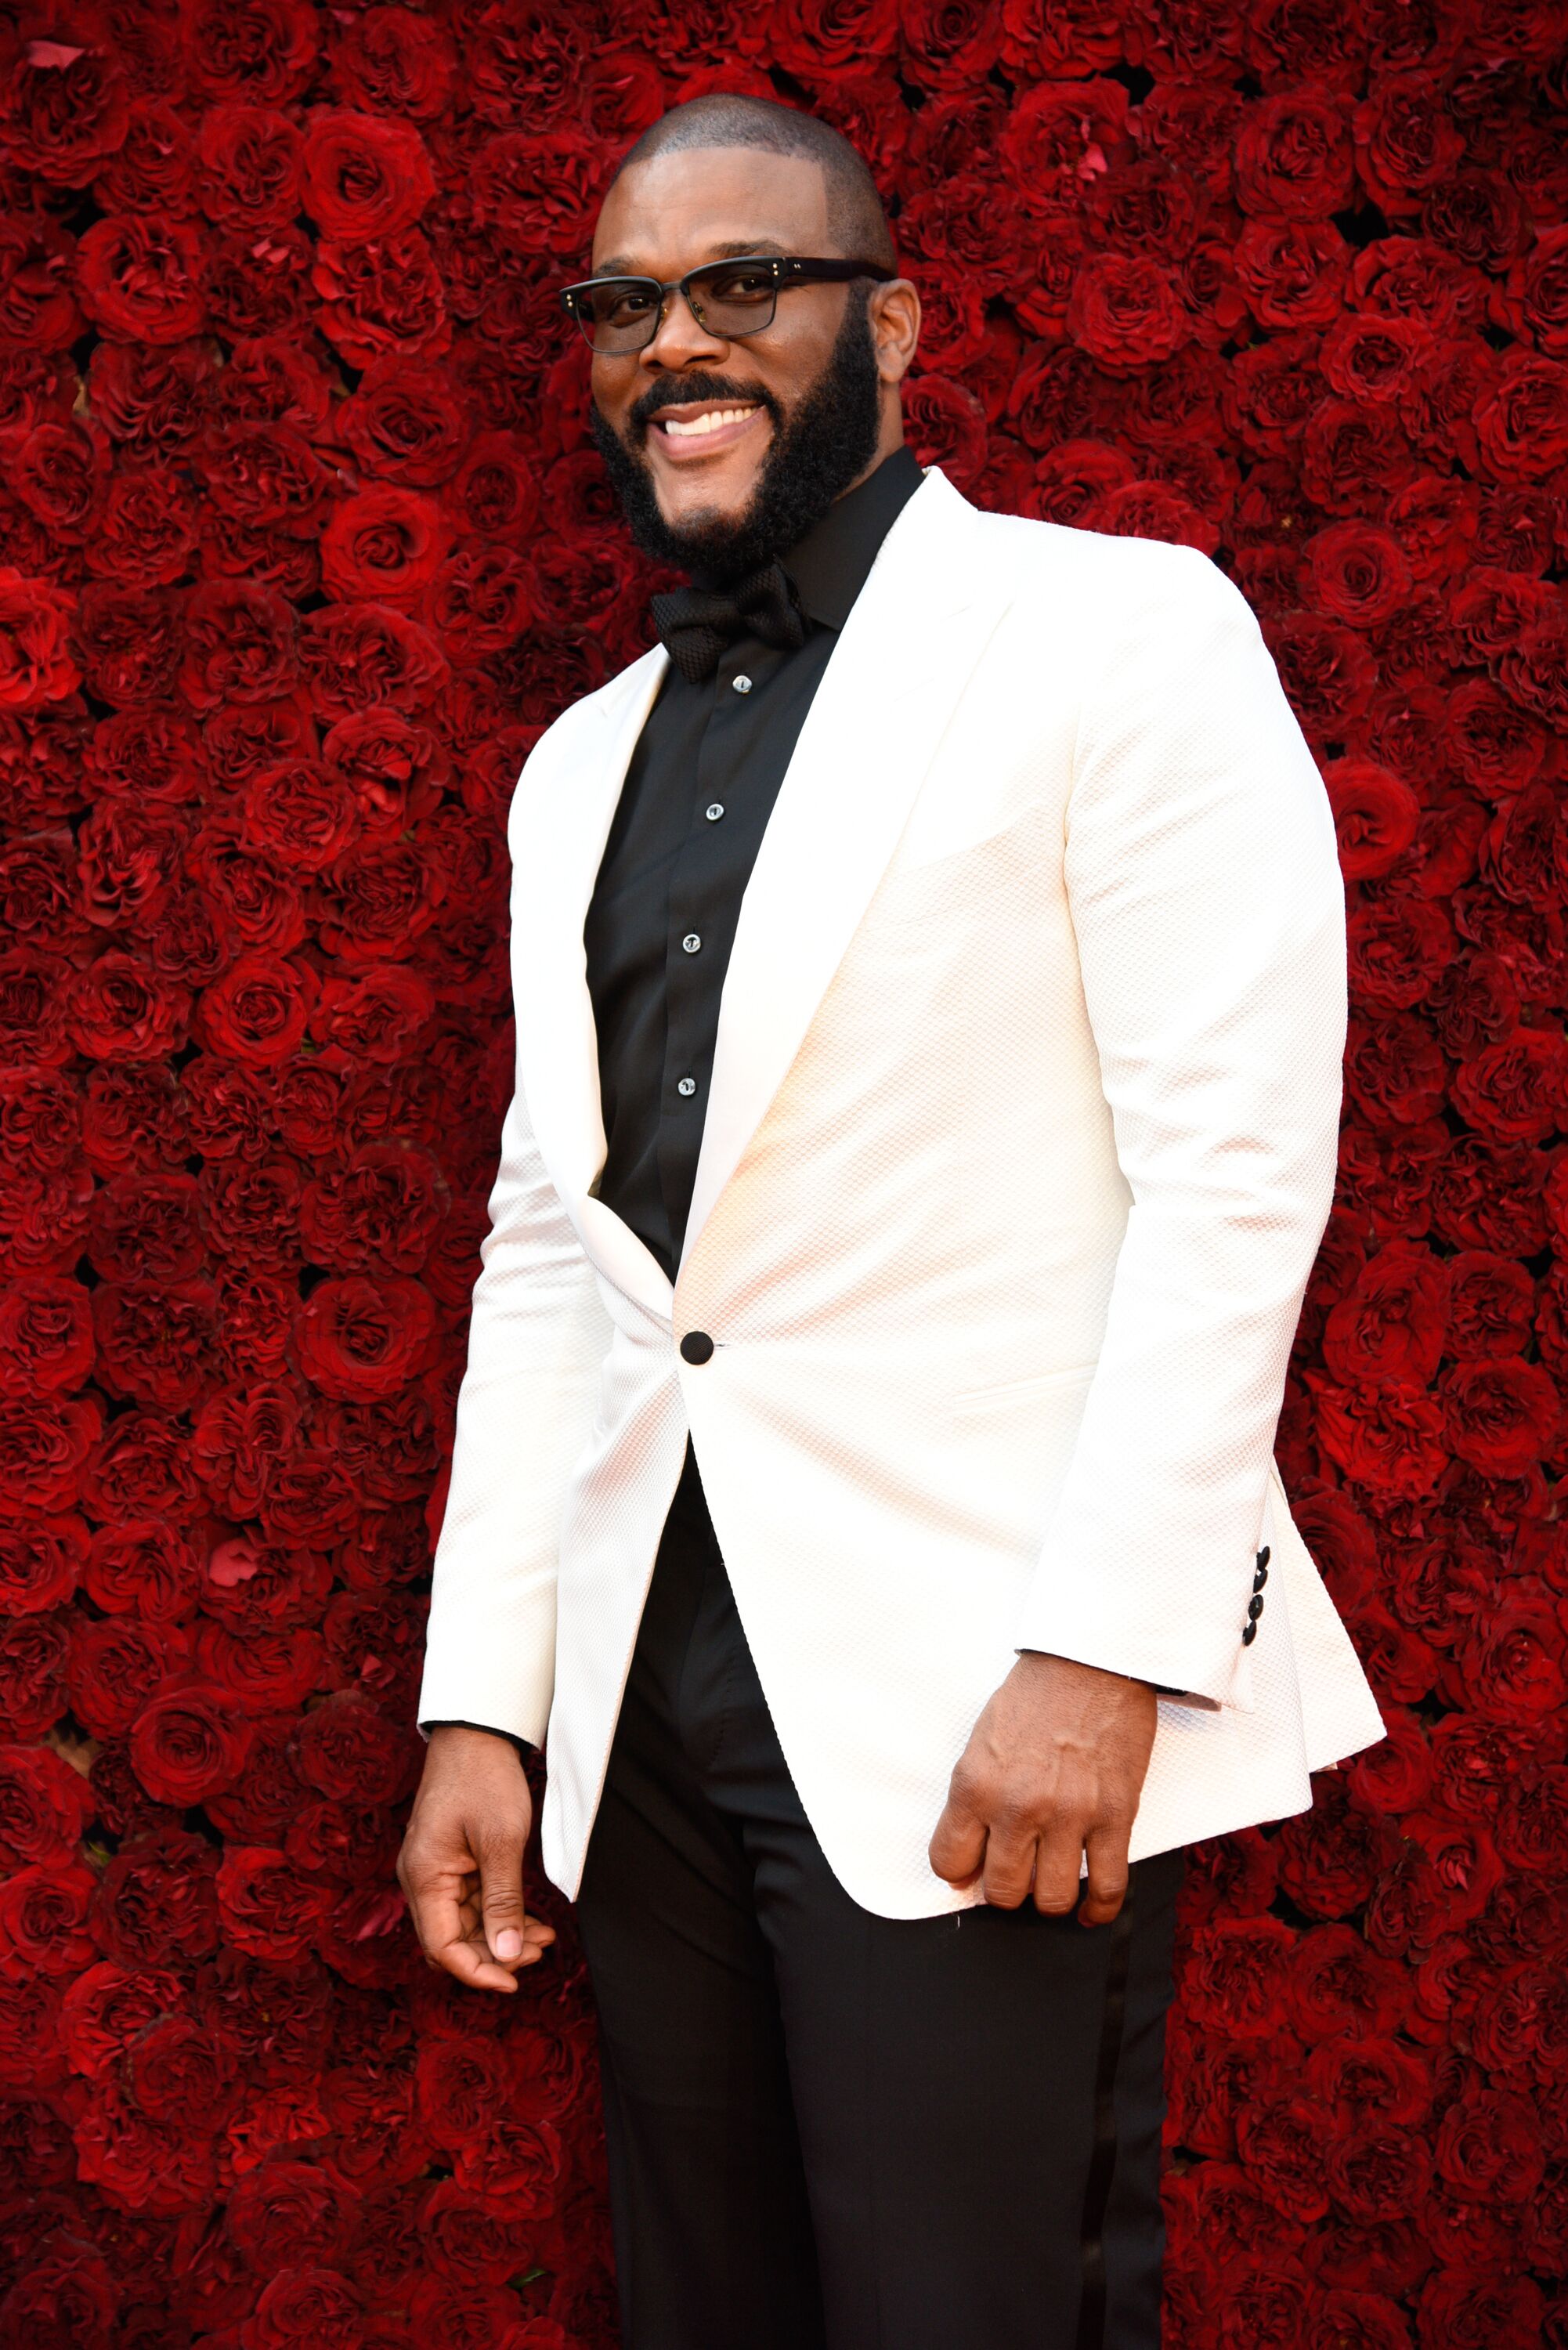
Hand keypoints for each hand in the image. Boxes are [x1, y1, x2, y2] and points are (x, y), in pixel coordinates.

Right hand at [397, 1725, 556, 1991]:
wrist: (475, 1732)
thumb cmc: (484, 1779)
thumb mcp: (501, 1841)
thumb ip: (503, 1901)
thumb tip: (507, 1955)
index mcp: (423, 1877)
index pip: (442, 1947)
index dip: (477, 1971)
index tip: (514, 1981)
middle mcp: (420, 1879)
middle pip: (451, 1940)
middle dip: (493, 1955)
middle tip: (540, 1953)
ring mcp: (433, 1870)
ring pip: (463, 1924)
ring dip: (500, 1936)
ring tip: (545, 1937)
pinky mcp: (449, 1861)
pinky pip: (470, 1902)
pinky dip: (497, 1914)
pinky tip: (531, 1919)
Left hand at [929, 1653, 1157, 1925]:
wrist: (1091, 1661)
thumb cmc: (1036, 1694)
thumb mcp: (982, 1739)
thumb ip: (975, 1794)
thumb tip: (973, 1846)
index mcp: (975, 1784)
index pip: (950, 1862)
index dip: (960, 1872)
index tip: (972, 1869)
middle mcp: (1018, 1807)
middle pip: (1003, 1891)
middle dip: (1008, 1888)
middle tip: (1018, 1871)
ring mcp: (1069, 1816)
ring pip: (1052, 1899)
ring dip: (1050, 1897)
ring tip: (1051, 1880)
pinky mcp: (1114, 1817)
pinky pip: (1108, 1887)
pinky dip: (1098, 1908)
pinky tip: (1090, 1908)